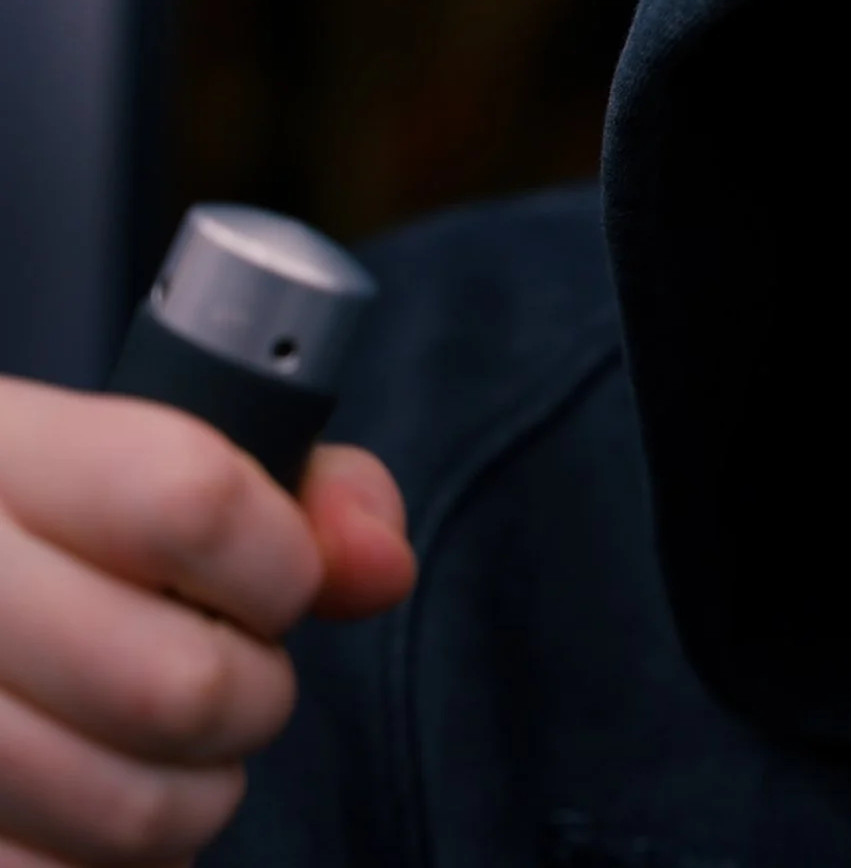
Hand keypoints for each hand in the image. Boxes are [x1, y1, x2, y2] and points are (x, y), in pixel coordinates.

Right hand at [0, 375, 414, 866]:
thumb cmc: (71, 534)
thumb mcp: (168, 461)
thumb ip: (302, 493)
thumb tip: (379, 569)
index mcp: (4, 457)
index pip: (190, 503)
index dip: (279, 562)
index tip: (276, 578)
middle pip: (181, 685)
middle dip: (250, 692)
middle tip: (220, 666)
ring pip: (137, 811)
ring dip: (194, 791)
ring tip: (159, 739)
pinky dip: (113, 860)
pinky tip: (92, 795)